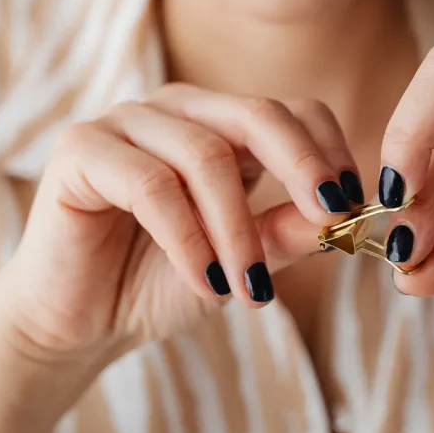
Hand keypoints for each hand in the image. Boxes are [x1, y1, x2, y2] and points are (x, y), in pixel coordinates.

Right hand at [0, 84, 361, 361]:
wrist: (80, 322)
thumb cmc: (160, 283)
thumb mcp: (242, 260)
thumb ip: (287, 233)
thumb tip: (346, 216)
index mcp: (219, 125)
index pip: (291, 111)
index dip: (328, 152)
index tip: (352, 206)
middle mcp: (175, 110)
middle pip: (256, 115)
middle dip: (302, 169)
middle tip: (331, 220)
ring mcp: (125, 121)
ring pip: (205, 155)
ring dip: (236, 230)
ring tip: (249, 289)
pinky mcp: (81, 148)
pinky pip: (150, 184)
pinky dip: (187, 238)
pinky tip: (205, 282)